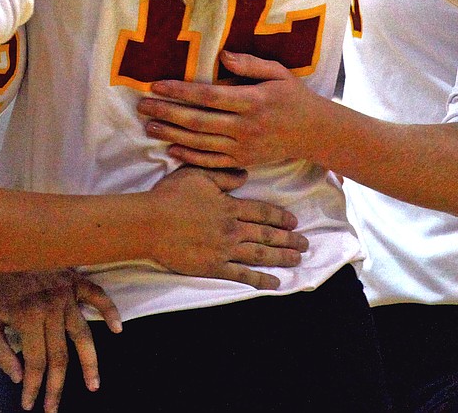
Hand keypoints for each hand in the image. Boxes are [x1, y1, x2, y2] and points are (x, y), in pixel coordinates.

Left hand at [0, 269, 120, 412]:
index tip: (30, 404)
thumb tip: (18, 376)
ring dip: (90, 363)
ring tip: (93, 385)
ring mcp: (66, 293)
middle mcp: (51, 308)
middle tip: (53, 408)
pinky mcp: (74, 279)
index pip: (35, 363)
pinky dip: (110, 310)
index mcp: (27, 317)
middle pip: (59, 357)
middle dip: (56, 387)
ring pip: (83, 335)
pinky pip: (97, 295)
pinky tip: (117, 328)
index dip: (33, 387)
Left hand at [139, 51, 316, 168]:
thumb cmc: (293, 96)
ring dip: (172, 135)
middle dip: (167, 113)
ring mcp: (243, 147)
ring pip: (200, 143)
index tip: (156, 86)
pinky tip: (171, 150)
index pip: (209, 96)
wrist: (313, 132)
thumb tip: (222, 54)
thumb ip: (250, 63)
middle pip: (198, 121)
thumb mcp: (278, 72)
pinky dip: (190, 158)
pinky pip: (212, 162)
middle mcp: (245, 127)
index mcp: (252, 101)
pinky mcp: (243, 161)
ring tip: (148, 127)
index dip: (180, 91)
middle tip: (142, 107)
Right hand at [145, 163, 307, 289]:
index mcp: (229, 205)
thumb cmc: (171, 196)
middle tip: (306, 243)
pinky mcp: (214, 267)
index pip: (262, 212)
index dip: (280, 217)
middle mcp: (232, 228)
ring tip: (298, 260)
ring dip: (282, 257)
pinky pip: (243, 275)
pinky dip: (261, 279)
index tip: (294, 221)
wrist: (151, 223)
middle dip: (288, 239)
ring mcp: (225, 249)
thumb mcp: (197, 174)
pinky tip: (276, 283)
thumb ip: (223, 175)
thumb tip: (245, 175)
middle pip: (266, 234)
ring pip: (260, 254)